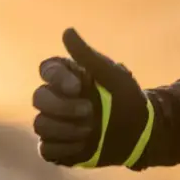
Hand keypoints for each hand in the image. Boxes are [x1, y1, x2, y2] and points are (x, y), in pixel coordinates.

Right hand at [32, 27, 153, 168]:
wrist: (141, 133)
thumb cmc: (127, 99)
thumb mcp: (112, 75)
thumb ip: (88, 56)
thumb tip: (67, 31)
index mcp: (69, 77)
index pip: (47, 70)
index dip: (57, 79)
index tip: (78, 87)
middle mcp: (58, 98)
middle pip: (38, 98)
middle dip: (63, 107)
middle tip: (89, 111)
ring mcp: (56, 123)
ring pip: (40, 124)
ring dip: (67, 129)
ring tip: (91, 129)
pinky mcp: (58, 147)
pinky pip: (46, 149)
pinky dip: (65, 147)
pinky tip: (84, 145)